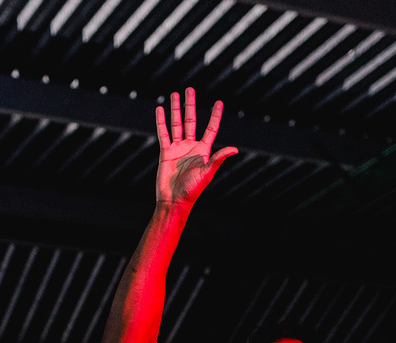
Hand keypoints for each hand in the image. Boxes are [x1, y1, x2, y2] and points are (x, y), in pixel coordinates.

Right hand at [155, 87, 238, 206]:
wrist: (174, 200)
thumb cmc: (192, 189)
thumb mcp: (207, 173)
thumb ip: (218, 159)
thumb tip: (234, 149)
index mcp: (203, 150)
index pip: (211, 128)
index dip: (215, 115)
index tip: (219, 102)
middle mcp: (191, 146)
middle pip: (191, 120)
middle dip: (190, 105)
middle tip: (190, 89)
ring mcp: (178, 148)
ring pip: (176, 124)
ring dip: (175, 109)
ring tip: (174, 94)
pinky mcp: (166, 152)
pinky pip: (163, 133)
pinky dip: (161, 122)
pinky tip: (160, 110)